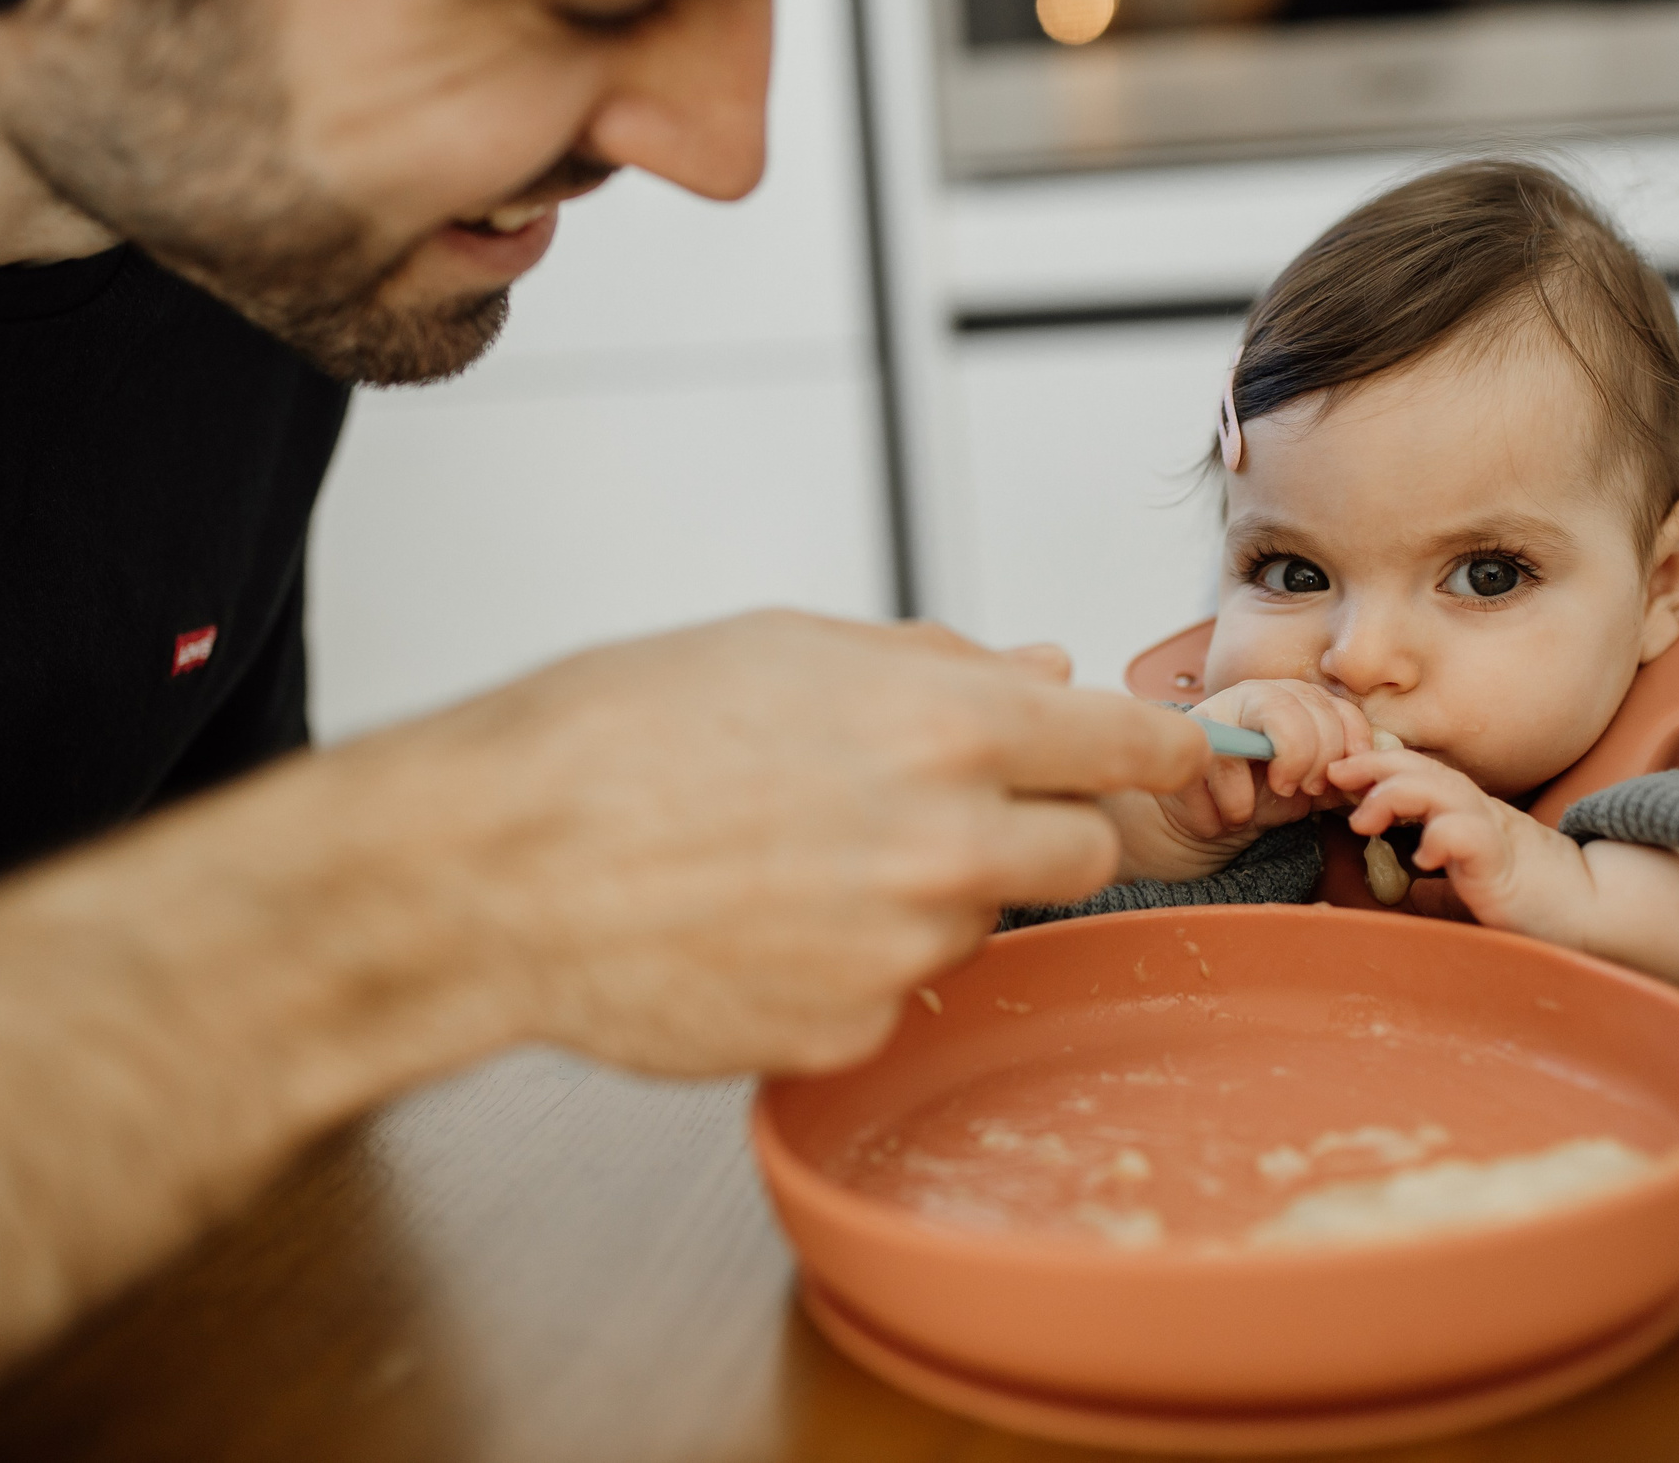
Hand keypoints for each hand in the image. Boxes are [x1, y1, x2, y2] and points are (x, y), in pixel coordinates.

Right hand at [296, 611, 1211, 1078]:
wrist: (499, 869)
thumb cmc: (613, 740)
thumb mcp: (785, 649)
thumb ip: (936, 667)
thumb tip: (1037, 675)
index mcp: (942, 726)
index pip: (1120, 744)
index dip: (1160, 747)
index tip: (1179, 752)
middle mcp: (943, 843)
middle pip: (1082, 852)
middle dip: (1040, 827)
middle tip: (951, 806)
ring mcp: (903, 949)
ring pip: (980, 923)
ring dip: (933, 894)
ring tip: (804, 856)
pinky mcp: (852, 1029)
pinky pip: (900, 988)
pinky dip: (859, 961)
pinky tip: (769, 921)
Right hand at [1109, 680, 1370, 881]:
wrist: (1203, 819)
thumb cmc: (1260, 796)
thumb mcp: (1311, 787)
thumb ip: (1344, 778)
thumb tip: (1376, 781)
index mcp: (1297, 699)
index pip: (1340, 711)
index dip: (1347, 749)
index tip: (1335, 784)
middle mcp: (1259, 693)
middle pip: (1303, 717)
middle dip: (1309, 766)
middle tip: (1295, 792)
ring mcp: (1220, 712)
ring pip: (1265, 735)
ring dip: (1266, 788)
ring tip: (1250, 810)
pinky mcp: (1188, 741)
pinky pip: (1222, 771)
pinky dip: (1229, 807)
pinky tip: (1221, 816)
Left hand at [1328, 746, 1678, 992]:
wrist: (1592, 910)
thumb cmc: (1536, 898)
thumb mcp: (1475, 885)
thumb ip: (1443, 885)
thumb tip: (1412, 892)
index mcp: (1467, 814)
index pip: (1418, 774)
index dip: (1377, 767)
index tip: (1337, 773)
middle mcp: (1478, 814)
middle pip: (1424, 770)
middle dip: (1375, 766)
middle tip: (1334, 775)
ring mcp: (1494, 834)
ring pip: (1443, 792)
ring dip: (1398, 795)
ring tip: (1363, 818)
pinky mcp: (1507, 863)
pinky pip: (1471, 838)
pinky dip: (1443, 838)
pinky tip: (1422, 855)